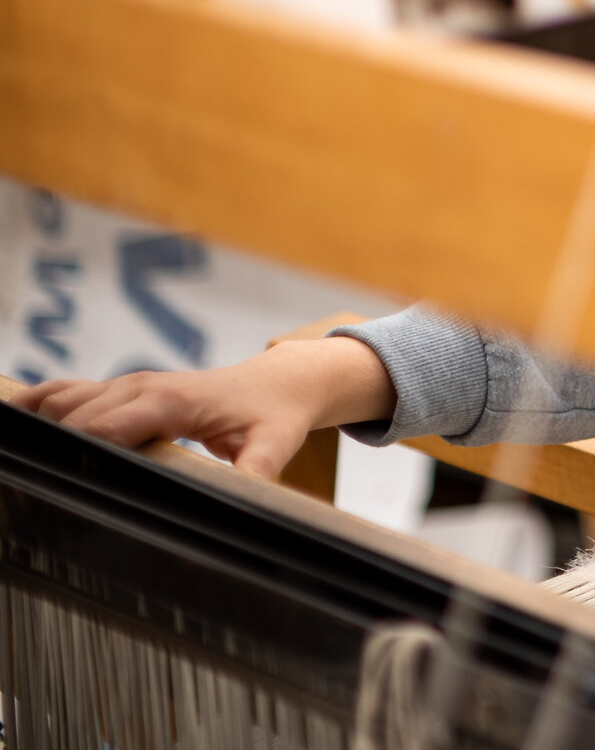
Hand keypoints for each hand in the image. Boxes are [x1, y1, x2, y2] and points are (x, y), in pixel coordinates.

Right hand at [14, 334, 395, 479]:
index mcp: (169, 400)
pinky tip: (18, 433)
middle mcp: (140, 386)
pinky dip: (40, 409)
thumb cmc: (275, 414)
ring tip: (15, 464)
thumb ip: (255, 473)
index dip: (77, 452)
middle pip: (71, 417)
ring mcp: (128, 385)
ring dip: (36, 428)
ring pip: (61, 401)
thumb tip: (241, 500)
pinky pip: (68, 393)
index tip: (55, 481)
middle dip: (48, 448)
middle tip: (25, 485)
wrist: (281, 381)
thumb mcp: (274, 446)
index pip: (105, 425)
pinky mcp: (123, 389)